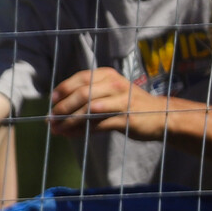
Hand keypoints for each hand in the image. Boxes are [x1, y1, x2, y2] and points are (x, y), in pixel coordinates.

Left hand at [47, 69, 171, 138]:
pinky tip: (71, 135)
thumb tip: (58, 106)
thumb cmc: (129, 104)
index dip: (63, 89)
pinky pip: (97, 125)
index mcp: (109, 75)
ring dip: (69, 121)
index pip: (81, 78)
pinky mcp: (125, 119)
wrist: (161, 115)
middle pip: (82, 93)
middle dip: (63, 107)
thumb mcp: (110, 91)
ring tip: (57, 129)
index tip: (52, 101)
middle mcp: (115, 85)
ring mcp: (122, 102)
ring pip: (88, 110)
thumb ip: (89, 94)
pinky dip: (81, 131)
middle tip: (51, 119)